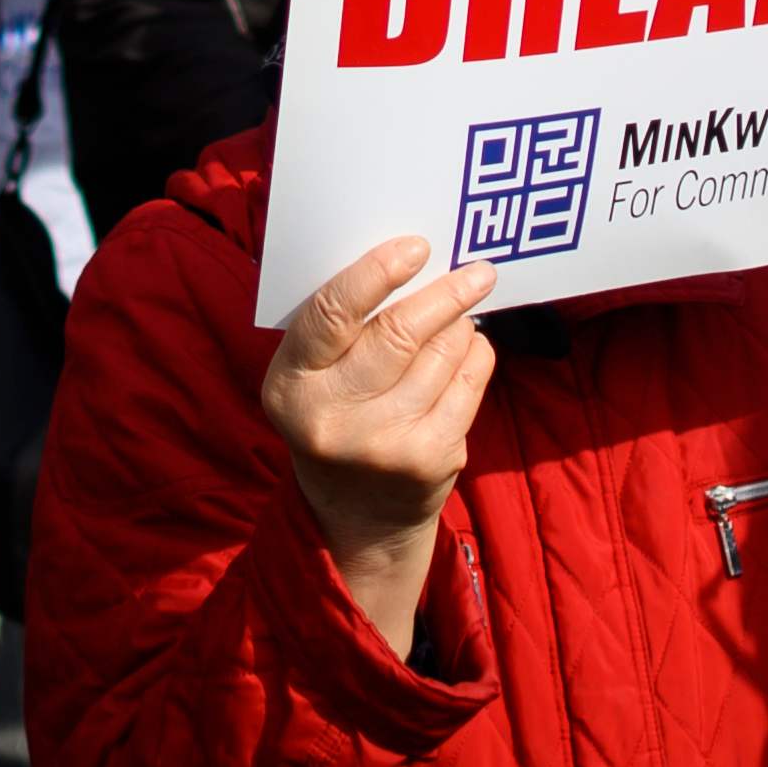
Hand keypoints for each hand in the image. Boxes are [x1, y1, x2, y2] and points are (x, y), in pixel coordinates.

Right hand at [256, 235, 491, 651]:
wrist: (359, 520)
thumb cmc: (337, 419)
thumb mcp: (313, 380)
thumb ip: (341, 328)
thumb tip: (410, 258)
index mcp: (290, 385)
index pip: (331, 314)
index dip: (376, 272)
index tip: (417, 246)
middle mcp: (331, 418)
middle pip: (399, 332)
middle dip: (445, 292)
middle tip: (476, 270)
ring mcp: (384, 444)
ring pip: (443, 353)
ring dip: (461, 323)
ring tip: (462, 315)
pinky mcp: (429, 460)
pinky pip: (470, 383)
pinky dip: (477, 355)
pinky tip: (469, 349)